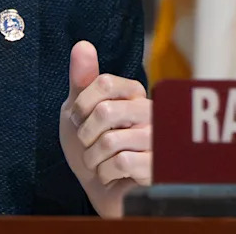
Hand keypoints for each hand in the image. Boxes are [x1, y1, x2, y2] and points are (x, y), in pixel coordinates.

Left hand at [59, 40, 151, 217]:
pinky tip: (112, 174)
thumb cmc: (92, 146)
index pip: (104, 82)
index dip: (81, 105)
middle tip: (89, 143)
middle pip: (105, 111)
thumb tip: (82, 44)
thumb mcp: (79, 111)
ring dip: (93, 158)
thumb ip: (82, 79)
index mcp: (133, 93)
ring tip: (100, 161)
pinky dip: (105, 174)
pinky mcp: (156, 165)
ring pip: (110, 141)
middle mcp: (150, 111)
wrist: (101, 189)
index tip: (79, 119)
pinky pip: (121, 163)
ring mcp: (156, 139)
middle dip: (85, 134)